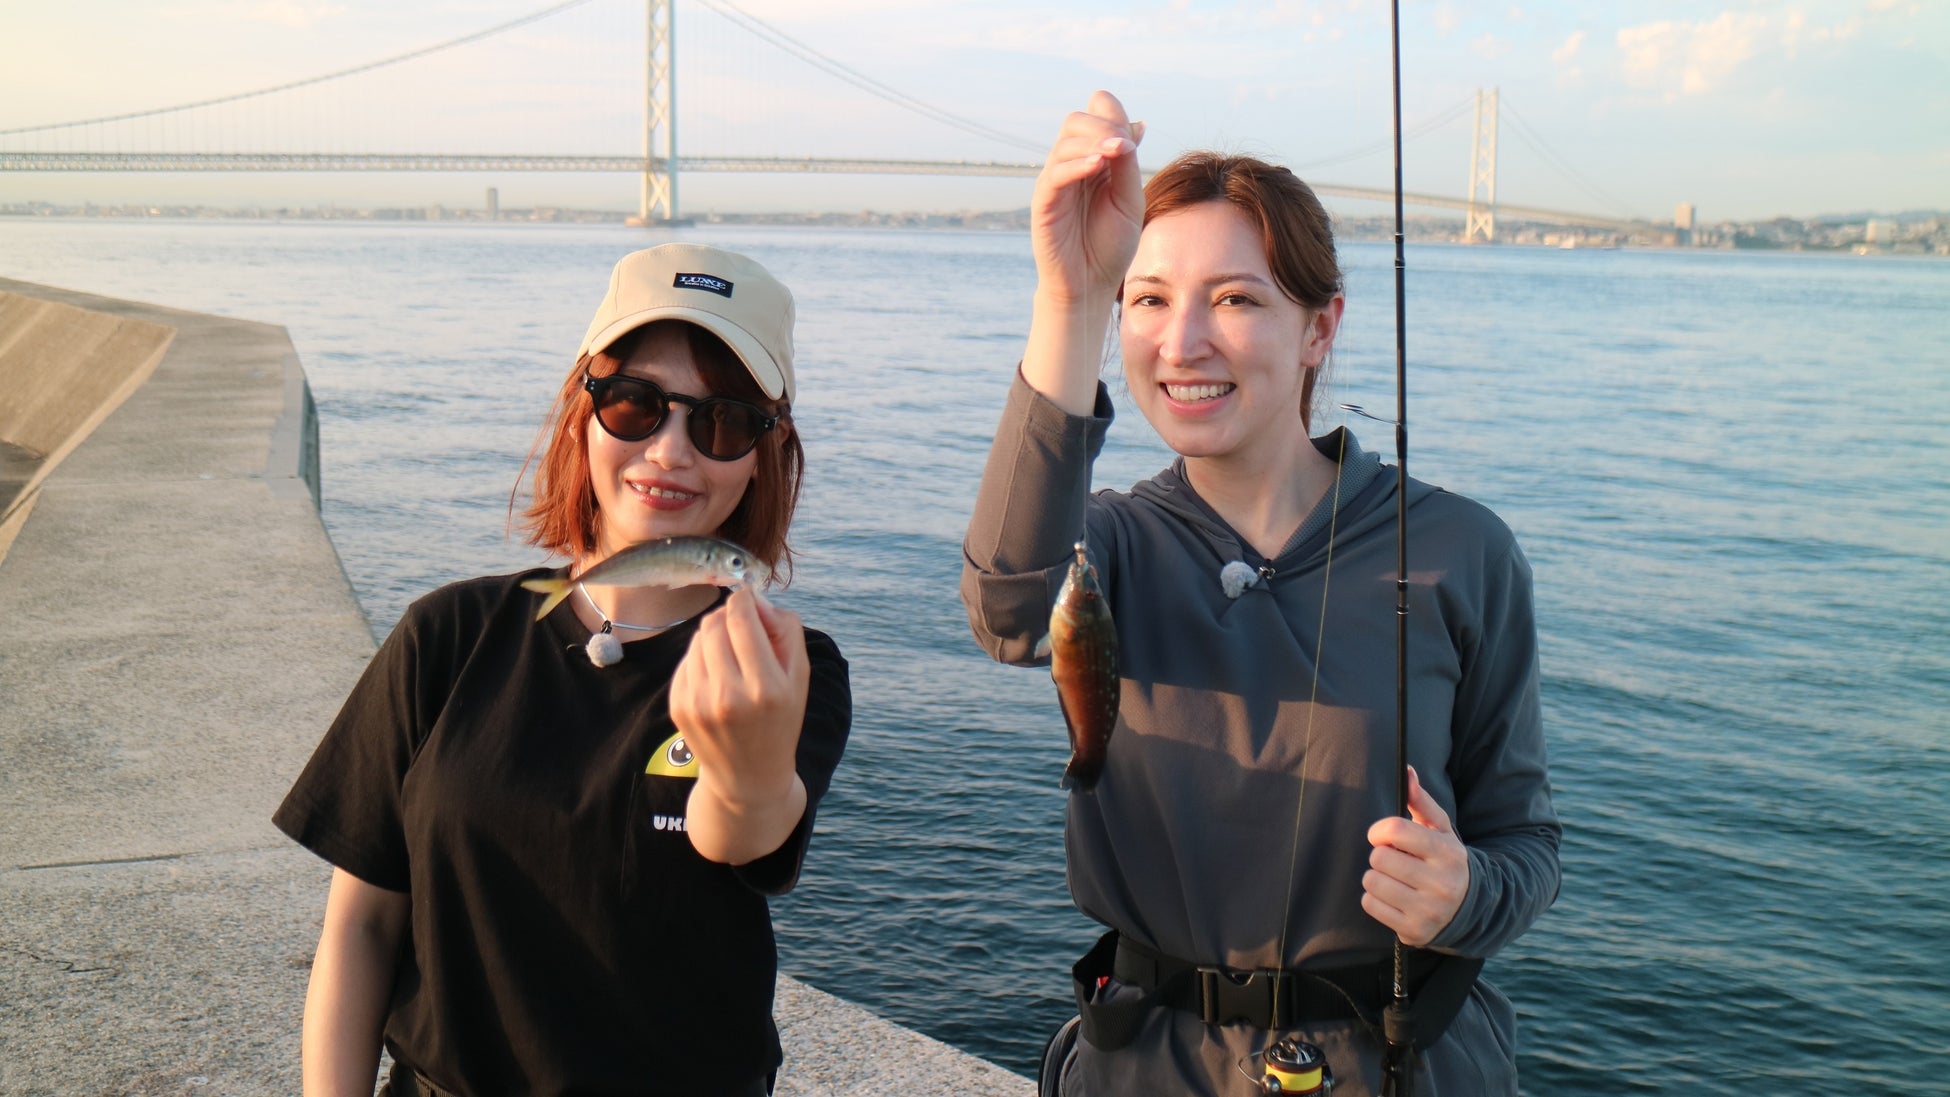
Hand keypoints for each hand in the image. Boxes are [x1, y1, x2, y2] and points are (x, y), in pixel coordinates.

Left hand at [670, 588, 809, 862]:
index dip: (744, 600)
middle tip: (742, 625)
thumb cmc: (780, 720)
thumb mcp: (799, 678)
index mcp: (766, 689)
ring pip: (697, 639)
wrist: (748, 777)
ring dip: (714, 635)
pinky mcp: (678, 706)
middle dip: (728, 616)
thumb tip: (755, 598)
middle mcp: (729, 697)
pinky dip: (701, 657)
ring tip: (731, 655)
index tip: (750, 600)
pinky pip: (686, 660)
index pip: (741, 618)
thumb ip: (786, 630)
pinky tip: (717, 677)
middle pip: (715, 624)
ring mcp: (698, 703)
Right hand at [1030, 89, 1145, 307]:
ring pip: (1065, 143)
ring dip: (1094, 141)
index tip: (1132, 138)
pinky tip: (1097, 165)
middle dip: (1103, 125)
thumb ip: (1128, 163)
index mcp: (1092, 162)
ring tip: (1116, 153)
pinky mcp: (1043, 202)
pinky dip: (1077, 164)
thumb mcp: (1129, 200)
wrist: (1090, 284)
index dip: (1111, 114)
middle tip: (1124, 146)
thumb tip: (1139, 122)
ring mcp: (1055, 183)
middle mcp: (1070, 167)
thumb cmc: (1110, 246)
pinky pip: (1055, 173)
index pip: (1095, 118)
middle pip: (1075, 122)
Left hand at [1362, 766, 1470, 947]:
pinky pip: (1370, 905)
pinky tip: (1392, 898)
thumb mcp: (1440, 830)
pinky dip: (1374, 900)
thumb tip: (1407, 770)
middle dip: (1380, 856)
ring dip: (1376, 877)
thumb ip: (1421, 801)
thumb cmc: (1445, 860)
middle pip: (1379, 857)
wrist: (1471, 908)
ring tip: (1393, 879)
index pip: (1395, 830)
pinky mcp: (1414, 930)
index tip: (1381, 835)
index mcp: (1447, 852)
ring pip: (1372, 882)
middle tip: (1393, 860)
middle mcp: (1441, 882)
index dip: (1379, 830)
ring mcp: (1428, 909)